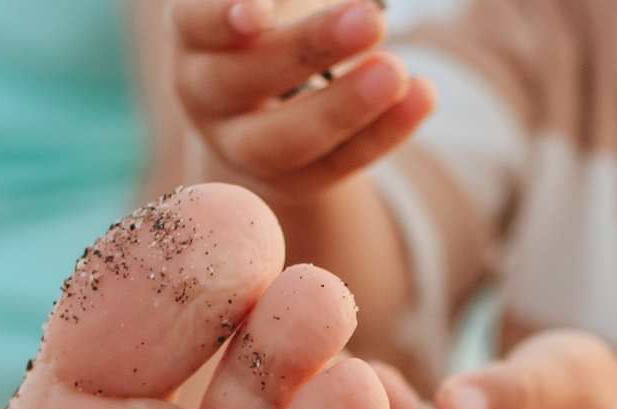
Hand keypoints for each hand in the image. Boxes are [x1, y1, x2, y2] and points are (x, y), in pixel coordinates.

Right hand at [167, 0, 435, 205]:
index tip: (258, 11)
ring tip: (398, 70)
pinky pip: (335, 165)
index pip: (196, 24)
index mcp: (193, 34)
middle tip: (372, 18)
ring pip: (284, 141)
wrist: (267, 94)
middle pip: (242, 81)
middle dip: (308, 50)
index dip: (223, 17)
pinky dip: (382, 133)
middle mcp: (203, 94)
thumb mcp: (277, 4)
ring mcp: (240, 147)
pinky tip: (423, 95)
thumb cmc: (273, 19)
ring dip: (345, 107)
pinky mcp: (290, 182)